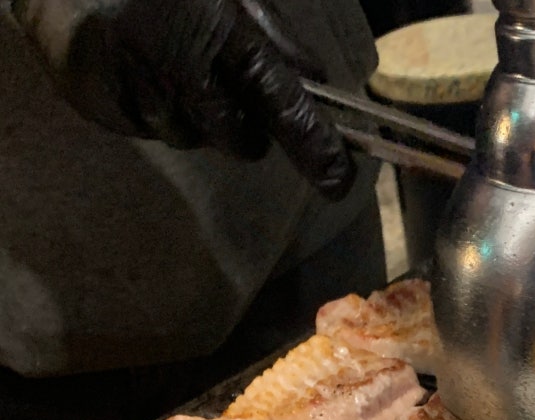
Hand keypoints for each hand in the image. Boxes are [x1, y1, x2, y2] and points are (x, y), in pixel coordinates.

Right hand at [13, 0, 355, 197]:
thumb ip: (272, 36)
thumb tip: (316, 80)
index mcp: (217, 30)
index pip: (282, 102)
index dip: (314, 145)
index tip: (339, 181)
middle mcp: (179, 67)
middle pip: (240, 141)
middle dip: (242, 125)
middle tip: (216, 80)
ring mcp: (137, 91)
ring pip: (192, 139)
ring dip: (191, 114)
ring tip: (162, 60)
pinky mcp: (103, 108)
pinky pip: (149, 132)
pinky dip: (150, 109)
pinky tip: (134, 68)